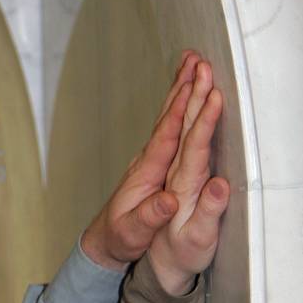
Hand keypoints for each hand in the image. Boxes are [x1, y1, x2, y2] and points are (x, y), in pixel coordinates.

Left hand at [81, 52, 201, 270]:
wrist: (105, 241)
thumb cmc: (120, 239)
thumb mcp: (133, 233)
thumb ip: (149, 217)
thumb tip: (168, 201)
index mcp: (145, 174)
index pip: (165, 138)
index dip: (179, 114)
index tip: (193, 89)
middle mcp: (147, 160)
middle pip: (167, 118)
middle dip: (182, 89)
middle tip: (196, 60)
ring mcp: (150, 159)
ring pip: (168, 118)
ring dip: (180, 90)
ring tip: (192, 63)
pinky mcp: (155, 162)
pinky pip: (170, 127)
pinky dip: (179, 106)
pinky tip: (185, 92)